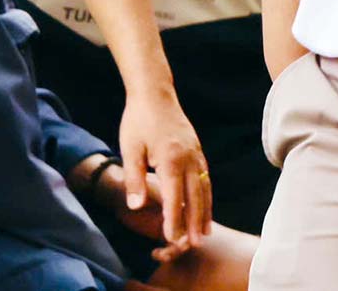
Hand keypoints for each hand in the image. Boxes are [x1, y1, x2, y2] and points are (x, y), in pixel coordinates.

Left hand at [119, 86, 209, 247]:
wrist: (155, 94)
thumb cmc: (138, 121)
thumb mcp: (130, 149)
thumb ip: (134, 179)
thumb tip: (136, 206)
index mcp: (172, 159)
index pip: (174, 198)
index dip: (174, 220)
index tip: (174, 239)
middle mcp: (189, 158)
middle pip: (196, 196)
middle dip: (195, 221)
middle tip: (196, 243)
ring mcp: (197, 153)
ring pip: (205, 187)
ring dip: (205, 211)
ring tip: (205, 231)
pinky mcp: (197, 149)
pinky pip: (206, 177)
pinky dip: (207, 194)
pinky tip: (205, 204)